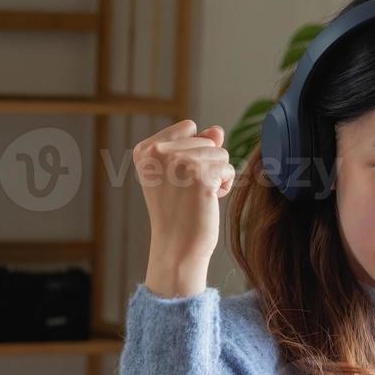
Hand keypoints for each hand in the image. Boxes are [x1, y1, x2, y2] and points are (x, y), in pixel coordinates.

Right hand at [134, 119, 235, 297]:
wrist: (177, 246)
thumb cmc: (179, 211)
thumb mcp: (179, 173)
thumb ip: (196, 145)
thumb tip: (217, 129)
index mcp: (146, 149)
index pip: (189, 128)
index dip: (194, 154)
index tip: (178, 179)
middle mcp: (158, 151)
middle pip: (207, 140)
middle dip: (207, 166)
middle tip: (188, 192)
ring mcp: (179, 162)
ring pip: (221, 153)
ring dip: (216, 176)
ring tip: (197, 196)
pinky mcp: (200, 176)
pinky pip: (228, 169)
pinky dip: (225, 186)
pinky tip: (208, 201)